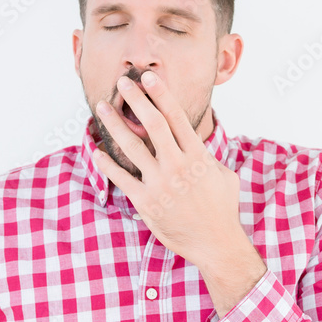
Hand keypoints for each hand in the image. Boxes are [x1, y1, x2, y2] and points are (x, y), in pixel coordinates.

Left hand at [93, 71, 248, 270]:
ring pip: (132, 146)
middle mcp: (178, 166)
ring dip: (114, 123)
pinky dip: (107, 164)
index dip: (160, 94)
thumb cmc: (222, 209)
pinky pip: (121, 178)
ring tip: (103, 107)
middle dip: (135, 99)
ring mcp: (160, 184)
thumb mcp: (224, 176)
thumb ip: (208, 156)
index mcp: (198, 156)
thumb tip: (197, 143)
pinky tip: (96, 150)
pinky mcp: (146, 202)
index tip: (148, 77)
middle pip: (152, 124)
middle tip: (122, 82)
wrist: (216, 243)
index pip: (176, 117)